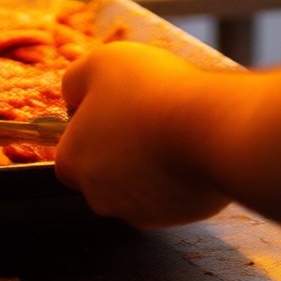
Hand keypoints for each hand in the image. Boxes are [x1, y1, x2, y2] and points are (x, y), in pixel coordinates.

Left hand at [56, 41, 226, 228]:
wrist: (210, 126)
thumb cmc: (151, 91)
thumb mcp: (99, 62)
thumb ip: (75, 81)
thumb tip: (72, 94)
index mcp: (74, 161)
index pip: (70, 150)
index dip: (89, 125)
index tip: (112, 105)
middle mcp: (100, 196)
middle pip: (103, 170)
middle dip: (119, 146)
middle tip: (143, 113)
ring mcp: (140, 212)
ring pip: (138, 183)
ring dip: (148, 160)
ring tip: (170, 126)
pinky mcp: (177, 217)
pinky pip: (171, 194)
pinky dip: (177, 174)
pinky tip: (189, 146)